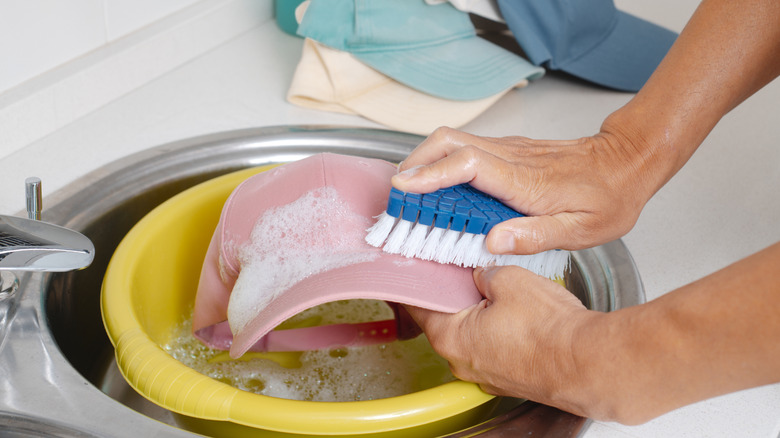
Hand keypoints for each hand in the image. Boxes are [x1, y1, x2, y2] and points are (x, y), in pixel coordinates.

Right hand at [391, 122, 671, 253]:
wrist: (627, 161)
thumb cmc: (608, 198)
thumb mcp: (581, 231)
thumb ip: (535, 237)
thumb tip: (492, 243)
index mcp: (525, 181)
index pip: (468, 164)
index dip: (431, 173)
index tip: (404, 187)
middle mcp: (511, 158)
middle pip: (449, 141)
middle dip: (415, 161)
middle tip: (397, 192)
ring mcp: (509, 149)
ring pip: (453, 140)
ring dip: (424, 160)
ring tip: (408, 190)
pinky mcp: (508, 150)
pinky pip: (465, 148)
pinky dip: (441, 161)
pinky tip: (437, 184)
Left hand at [405, 265, 598, 417]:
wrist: (587, 363)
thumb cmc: (548, 329)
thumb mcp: (508, 278)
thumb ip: (484, 273)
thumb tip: (481, 273)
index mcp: (450, 338)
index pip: (418, 305)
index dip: (418, 281)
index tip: (416, 268)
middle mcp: (462, 362)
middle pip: (445, 319)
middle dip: (454, 294)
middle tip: (465, 269)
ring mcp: (486, 374)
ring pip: (472, 334)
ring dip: (480, 312)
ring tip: (498, 289)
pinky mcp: (509, 378)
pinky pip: (494, 347)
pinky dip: (499, 329)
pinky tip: (517, 313)